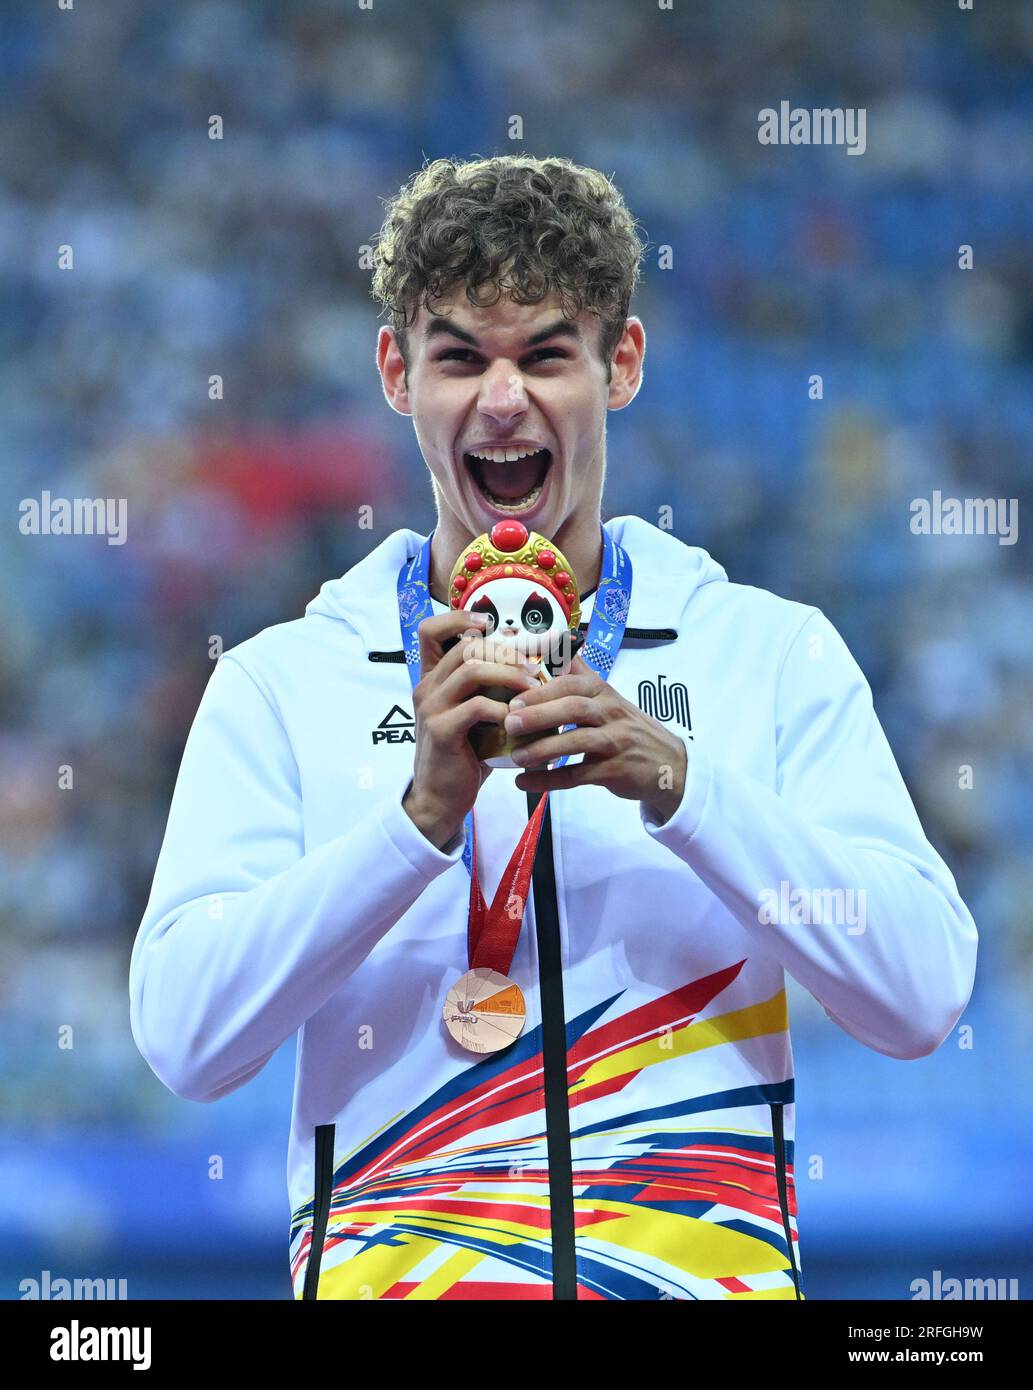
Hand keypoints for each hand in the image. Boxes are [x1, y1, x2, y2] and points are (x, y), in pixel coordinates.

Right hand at [403, 611, 542, 847]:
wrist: (441, 798)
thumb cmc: (466, 754)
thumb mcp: (477, 715)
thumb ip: (492, 689)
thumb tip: (536, 665)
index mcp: (432, 678)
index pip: (430, 630)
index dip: (460, 618)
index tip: (492, 624)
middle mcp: (426, 687)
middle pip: (465, 645)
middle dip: (506, 651)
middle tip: (533, 667)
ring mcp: (431, 707)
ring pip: (472, 670)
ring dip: (510, 675)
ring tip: (534, 688)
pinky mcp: (441, 730)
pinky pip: (477, 706)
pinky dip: (504, 709)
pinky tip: (518, 720)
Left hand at [502, 655, 687, 824]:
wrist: (668, 764)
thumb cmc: (628, 728)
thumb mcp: (609, 697)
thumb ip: (582, 674)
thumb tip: (560, 642)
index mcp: (603, 691)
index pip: (572, 684)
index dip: (541, 690)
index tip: (513, 699)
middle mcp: (610, 712)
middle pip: (573, 708)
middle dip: (539, 714)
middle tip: (509, 722)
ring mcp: (615, 741)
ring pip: (576, 741)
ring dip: (543, 748)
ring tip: (516, 756)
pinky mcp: (615, 770)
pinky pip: (578, 775)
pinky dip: (549, 779)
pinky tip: (525, 782)